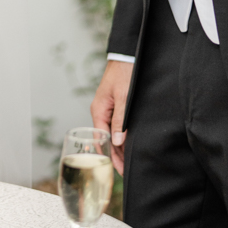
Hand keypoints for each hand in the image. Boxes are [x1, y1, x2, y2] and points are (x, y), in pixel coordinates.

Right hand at [91, 59, 132, 173]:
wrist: (128, 55)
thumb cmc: (124, 73)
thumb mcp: (123, 97)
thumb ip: (120, 119)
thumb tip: (118, 141)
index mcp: (99, 110)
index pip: (101, 140)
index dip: (110, 156)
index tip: (119, 170)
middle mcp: (100, 111)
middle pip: (105, 139)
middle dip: (114, 155)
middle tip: (125, 172)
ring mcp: (107, 109)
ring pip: (111, 134)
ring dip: (118, 148)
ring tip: (127, 163)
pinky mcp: (114, 106)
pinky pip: (115, 126)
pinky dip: (121, 137)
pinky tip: (127, 145)